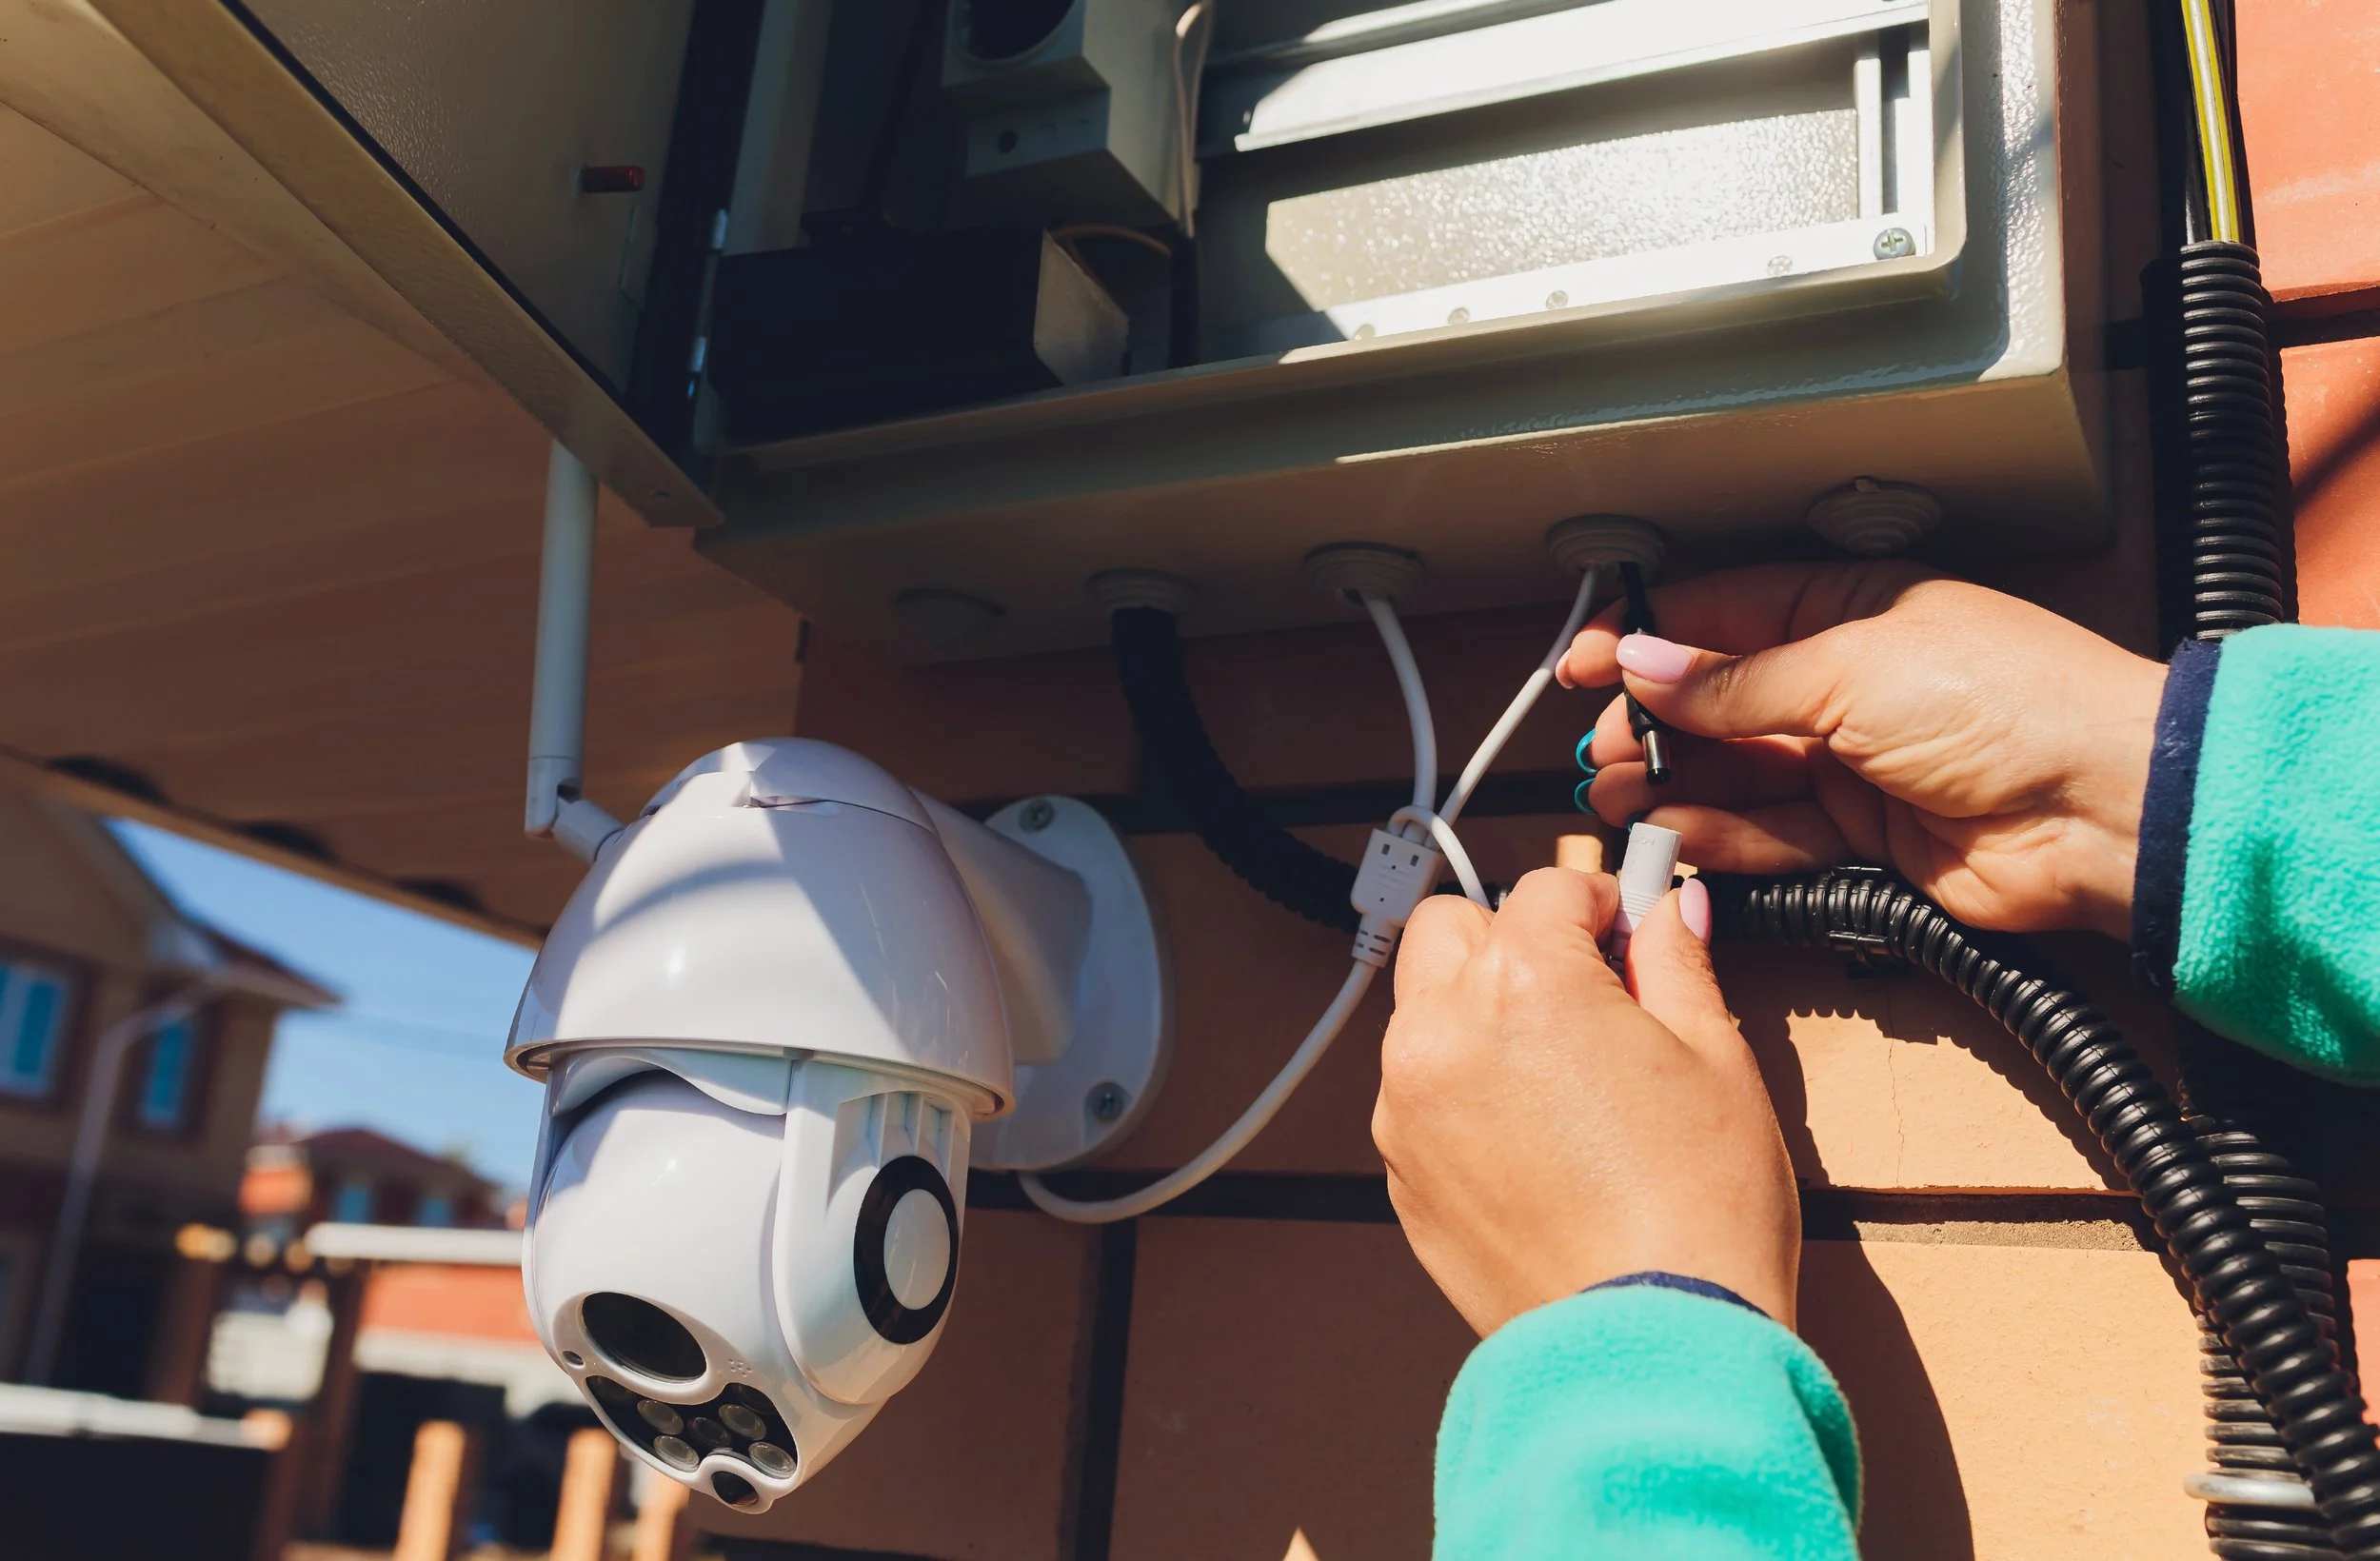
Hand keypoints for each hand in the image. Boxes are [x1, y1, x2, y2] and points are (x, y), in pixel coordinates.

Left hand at [1375, 868, 1798, 1334]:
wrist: (1654, 1347)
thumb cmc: (1698, 1207)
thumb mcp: (1715, 1057)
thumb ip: (1675, 962)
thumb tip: (1670, 908)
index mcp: (1519, 982)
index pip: (1548, 887)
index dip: (1601, 901)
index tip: (1630, 930)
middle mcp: (1440, 1031)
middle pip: (1451, 930)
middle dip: (1512, 940)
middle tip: (1587, 992)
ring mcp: (1405, 1107)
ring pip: (1425, 1012)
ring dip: (1480, 1015)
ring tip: (1566, 1078)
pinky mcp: (1400, 1173)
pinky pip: (1419, 1094)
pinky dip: (1465, 1092)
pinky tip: (1539, 1142)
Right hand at [1559, 563, 2165, 939]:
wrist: (2103, 808)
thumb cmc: (2011, 702)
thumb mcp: (1849, 669)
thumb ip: (1736, 680)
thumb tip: (1647, 661)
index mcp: (1850, 610)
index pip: (1723, 612)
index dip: (1647, 636)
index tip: (1581, 663)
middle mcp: (1848, 681)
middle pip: (1721, 700)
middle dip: (1654, 722)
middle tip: (1604, 747)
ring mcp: (1856, 761)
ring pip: (1738, 771)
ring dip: (1675, 784)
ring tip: (1618, 797)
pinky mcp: (1865, 836)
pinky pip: (1772, 833)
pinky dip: (1719, 836)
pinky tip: (1674, 834)